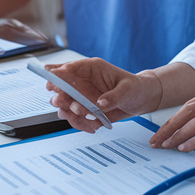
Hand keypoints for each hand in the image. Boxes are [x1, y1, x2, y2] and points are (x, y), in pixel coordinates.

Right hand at [43, 57, 162, 132]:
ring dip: (71, 114)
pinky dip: (81, 124)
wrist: (140, 100)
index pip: (67, 68)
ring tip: (88, 117)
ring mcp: (81, 96)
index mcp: (90, 69)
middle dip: (59, 98)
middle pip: (59, 89)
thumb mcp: (128, 89)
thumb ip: (114, 96)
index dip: (57, 76)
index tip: (54, 86)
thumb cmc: (135, 88)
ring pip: (64, 106)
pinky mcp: (84, 109)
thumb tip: (100, 103)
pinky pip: (74, 118)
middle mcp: (81, 82)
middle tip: (63, 103)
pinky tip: (94, 126)